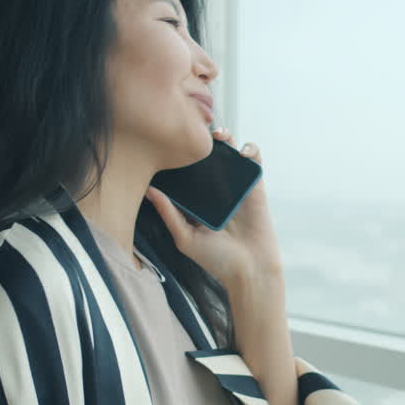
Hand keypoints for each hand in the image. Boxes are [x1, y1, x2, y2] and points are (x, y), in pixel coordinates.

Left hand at [145, 127, 283, 288]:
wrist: (249, 270)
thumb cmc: (216, 260)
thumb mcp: (185, 237)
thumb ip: (168, 214)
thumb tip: (148, 190)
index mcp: (198, 200)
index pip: (186, 171)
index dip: (179, 155)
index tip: (169, 142)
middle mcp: (216, 190)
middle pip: (208, 157)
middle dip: (201, 142)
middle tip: (193, 134)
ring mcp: (236, 187)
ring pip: (230, 154)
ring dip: (226, 139)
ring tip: (218, 135)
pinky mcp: (256, 187)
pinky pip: (254, 162)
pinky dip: (250, 151)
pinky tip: (242, 151)